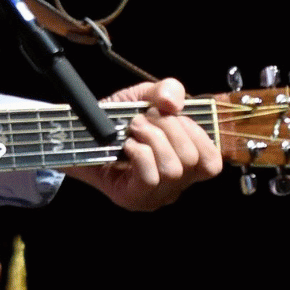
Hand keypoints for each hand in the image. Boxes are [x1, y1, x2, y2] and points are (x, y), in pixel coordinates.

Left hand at [67, 81, 221, 211]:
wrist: (78, 135)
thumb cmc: (115, 120)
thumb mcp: (144, 96)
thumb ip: (167, 90)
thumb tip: (173, 103)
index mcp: (186, 167)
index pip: (212, 162)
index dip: (196, 133)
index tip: (169, 115)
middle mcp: (175, 186)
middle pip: (192, 160)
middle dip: (168, 129)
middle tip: (143, 119)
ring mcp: (155, 196)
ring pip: (172, 169)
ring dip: (151, 138)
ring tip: (133, 129)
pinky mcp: (133, 199)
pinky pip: (150, 178)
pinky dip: (140, 153)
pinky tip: (127, 146)